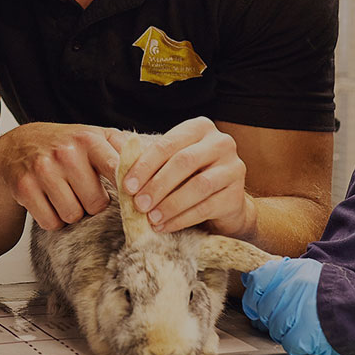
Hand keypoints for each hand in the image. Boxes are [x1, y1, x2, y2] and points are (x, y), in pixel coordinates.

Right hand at [0, 122, 120, 230]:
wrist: (18, 145)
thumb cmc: (65, 145)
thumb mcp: (95, 137)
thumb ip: (124, 150)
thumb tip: (154, 171)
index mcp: (88, 139)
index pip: (117, 170)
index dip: (128, 191)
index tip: (131, 201)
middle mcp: (65, 153)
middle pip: (96, 203)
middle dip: (93, 204)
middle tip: (84, 192)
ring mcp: (43, 170)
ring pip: (73, 215)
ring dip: (73, 213)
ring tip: (67, 196)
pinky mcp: (25, 188)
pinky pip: (51, 222)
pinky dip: (53, 220)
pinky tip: (50, 202)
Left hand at [122, 117, 254, 234]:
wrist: (225, 203)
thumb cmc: (191, 178)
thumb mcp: (171, 164)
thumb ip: (150, 160)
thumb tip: (117, 158)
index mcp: (200, 128)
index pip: (168, 144)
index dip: (145, 166)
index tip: (127, 186)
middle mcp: (221, 143)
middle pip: (184, 162)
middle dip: (157, 185)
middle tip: (139, 204)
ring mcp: (233, 168)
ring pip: (198, 186)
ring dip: (170, 204)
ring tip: (152, 218)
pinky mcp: (237, 195)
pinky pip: (207, 207)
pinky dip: (182, 219)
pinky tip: (165, 226)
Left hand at [242, 257, 343, 354]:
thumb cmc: (336, 293)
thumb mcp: (310, 273)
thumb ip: (281, 276)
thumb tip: (250, 280)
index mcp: (293, 271)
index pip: (258, 281)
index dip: (255, 296)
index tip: (257, 304)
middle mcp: (291, 289)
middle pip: (264, 309)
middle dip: (272, 317)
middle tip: (289, 318)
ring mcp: (296, 312)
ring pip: (274, 328)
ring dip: (286, 331)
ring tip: (305, 326)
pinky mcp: (303, 335)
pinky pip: (288, 343)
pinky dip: (297, 344)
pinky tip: (309, 337)